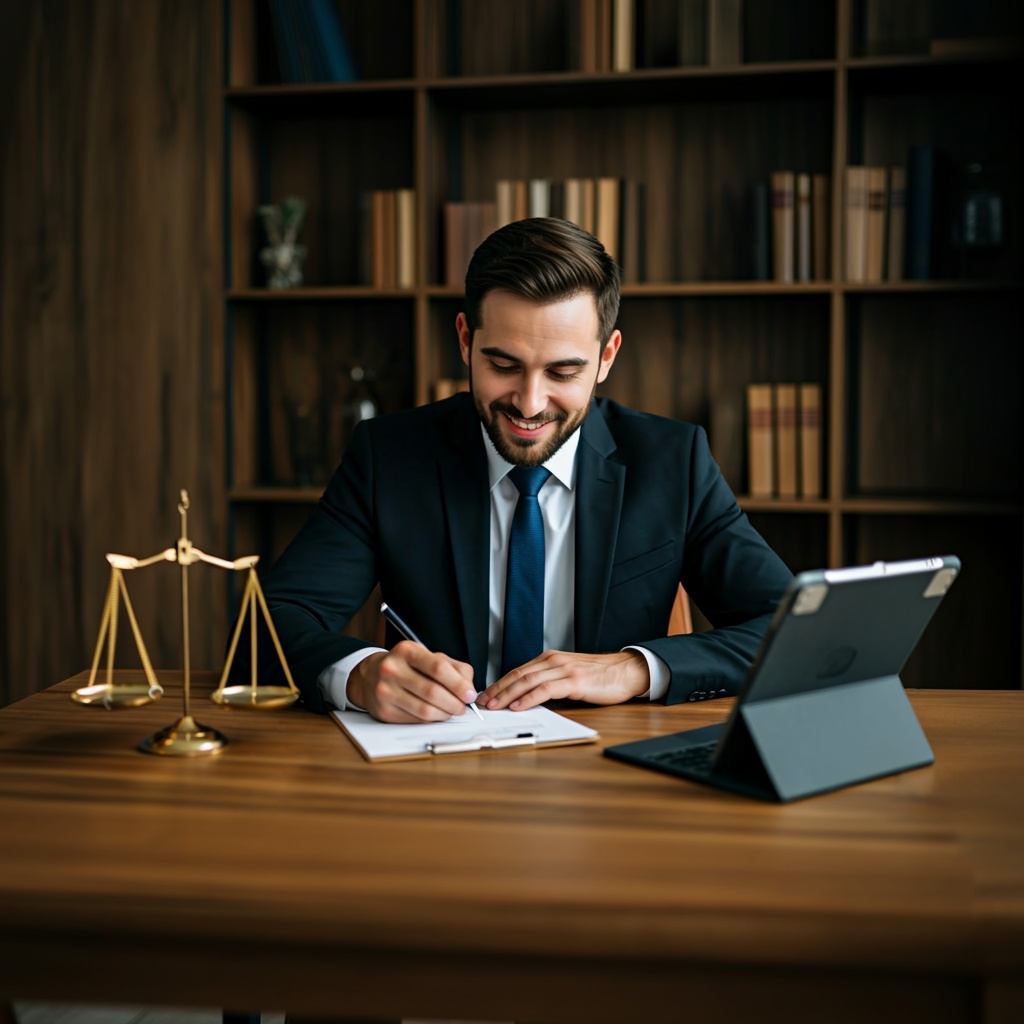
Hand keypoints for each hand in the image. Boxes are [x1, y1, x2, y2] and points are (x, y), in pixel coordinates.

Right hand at [348, 641, 475, 722]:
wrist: (371, 676)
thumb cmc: (405, 665)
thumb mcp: (428, 656)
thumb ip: (454, 668)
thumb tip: (469, 688)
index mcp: (407, 651)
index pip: (438, 668)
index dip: (458, 684)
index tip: (470, 694)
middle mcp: (392, 669)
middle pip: (433, 692)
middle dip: (455, 703)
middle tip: (463, 706)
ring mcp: (385, 691)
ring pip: (425, 710)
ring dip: (445, 714)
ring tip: (451, 710)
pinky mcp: (384, 711)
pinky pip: (416, 720)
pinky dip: (432, 720)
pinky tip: (435, 714)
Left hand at [478, 649, 649, 711]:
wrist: (626, 671)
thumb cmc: (600, 676)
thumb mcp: (569, 674)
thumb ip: (550, 681)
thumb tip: (527, 696)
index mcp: (550, 659)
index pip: (518, 671)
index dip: (499, 683)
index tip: (486, 695)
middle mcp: (554, 661)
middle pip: (518, 675)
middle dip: (498, 689)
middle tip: (483, 702)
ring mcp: (564, 670)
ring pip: (528, 681)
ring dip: (508, 694)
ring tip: (495, 706)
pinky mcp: (574, 681)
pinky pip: (546, 690)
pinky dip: (529, 698)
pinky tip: (518, 707)